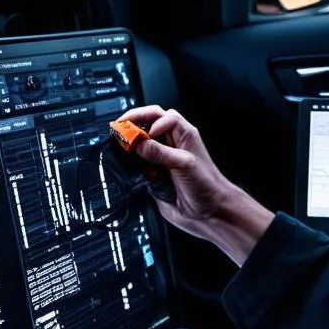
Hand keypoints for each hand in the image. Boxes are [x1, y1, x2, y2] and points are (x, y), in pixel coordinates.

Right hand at [115, 105, 273, 264]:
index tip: (138, 133)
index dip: (147, 120)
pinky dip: (132, 165)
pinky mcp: (155, 175)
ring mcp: (162, 159)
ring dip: (131, 146)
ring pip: (141, 145)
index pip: (160, 116)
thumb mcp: (184, 164)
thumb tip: (139, 143)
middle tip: (118, 131)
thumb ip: (160, 152)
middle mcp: (172, 144)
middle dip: (132, 126)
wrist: (210, 212)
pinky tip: (132, 168)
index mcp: (183, 134)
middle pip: (147, 125)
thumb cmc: (208, 185)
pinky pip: (138, 165)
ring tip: (124, 149)